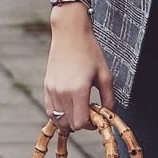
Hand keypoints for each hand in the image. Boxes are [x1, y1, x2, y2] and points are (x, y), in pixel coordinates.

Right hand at [43, 10, 114, 132]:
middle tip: (91, 111)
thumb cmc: (89, 51)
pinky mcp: (47, 87)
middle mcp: (62, 93)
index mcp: (78, 91)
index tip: (98, 118)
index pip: (81, 123)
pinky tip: (70, 106)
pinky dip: (60, 114)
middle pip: (70, 124)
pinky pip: (50, 110)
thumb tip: (111, 115)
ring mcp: (52, 90)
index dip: (91, 125)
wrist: (70, 33)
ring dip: (70, 119)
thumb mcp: (105, 75)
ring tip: (81, 107)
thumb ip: (109, 98)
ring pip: (58, 120)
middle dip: (82, 122)